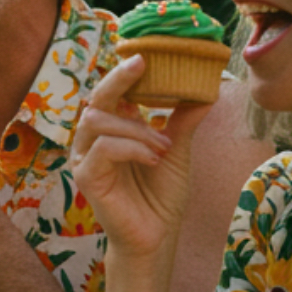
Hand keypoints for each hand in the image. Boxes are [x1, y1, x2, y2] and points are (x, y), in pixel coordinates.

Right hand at [70, 56, 214, 259]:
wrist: (157, 236)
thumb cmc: (161, 195)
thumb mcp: (177, 151)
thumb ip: (182, 121)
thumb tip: (206, 90)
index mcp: (110, 130)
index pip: (109, 94)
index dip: (121, 73)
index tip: (144, 56)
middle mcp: (92, 140)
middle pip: (95, 99)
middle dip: (119, 81)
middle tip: (143, 67)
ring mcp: (85, 158)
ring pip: (98, 121)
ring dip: (136, 128)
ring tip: (164, 145)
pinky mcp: (85, 177)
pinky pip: (103, 149)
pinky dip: (131, 148)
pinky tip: (153, 158)